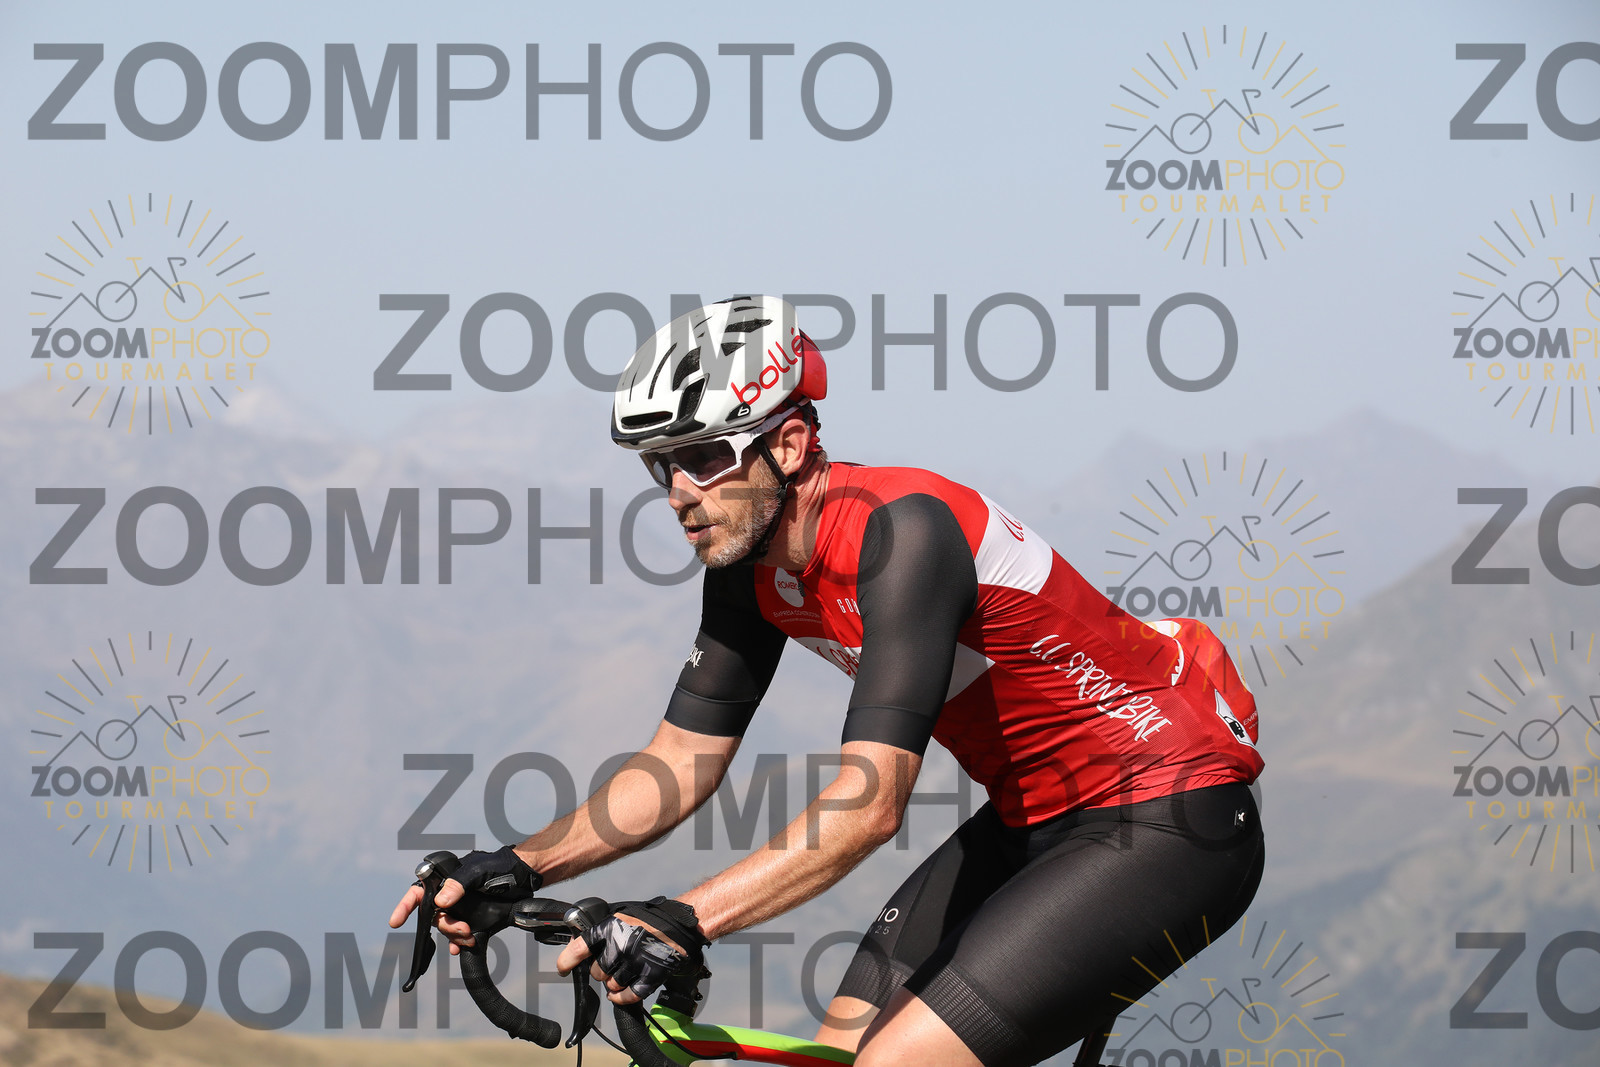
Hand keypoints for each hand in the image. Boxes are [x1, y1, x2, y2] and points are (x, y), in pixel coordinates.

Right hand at [388, 845, 539, 954]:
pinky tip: (461, 948)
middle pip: (433, 917)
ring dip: (454, 935)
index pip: (418, 893)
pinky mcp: (471, 920)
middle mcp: (448, 896)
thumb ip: (458, 883)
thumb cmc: (499, 867)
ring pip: (446, 928)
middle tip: (463, 929)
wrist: (523, 878)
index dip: (404, 907)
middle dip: (445, 926)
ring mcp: (459, 910)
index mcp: (444, 881)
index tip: (395, 922)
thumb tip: (440, 903)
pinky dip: (457, 943)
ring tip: (469, 937)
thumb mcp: (478, 871)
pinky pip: (458, 936)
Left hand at [557, 913, 678, 1004]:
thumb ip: (600, 929)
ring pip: (612, 985)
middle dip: (600, 972)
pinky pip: (629, 995)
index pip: (580, 947)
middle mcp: (621, 944)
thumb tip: (575, 943)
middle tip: (610, 965)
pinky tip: (620, 994)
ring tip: (622, 973)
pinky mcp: (651, 974)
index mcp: (611, 927)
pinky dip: (622, 998)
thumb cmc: (650, 918)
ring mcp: (636, 961)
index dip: (566, 961)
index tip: (562, 969)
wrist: (681, 923)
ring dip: (614, 983)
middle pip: (597, 972)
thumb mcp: (620, 915)